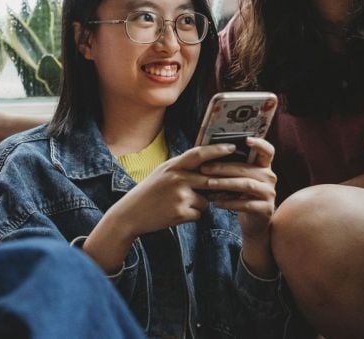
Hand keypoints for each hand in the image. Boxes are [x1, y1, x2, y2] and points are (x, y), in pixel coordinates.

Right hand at [110, 144, 239, 236]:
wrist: (130, 213)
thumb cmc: (149, 192)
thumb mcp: (162, 173)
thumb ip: (182, 167)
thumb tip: (207, 163)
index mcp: (173, 166)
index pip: (199, 154)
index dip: (217, 150)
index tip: (232, 147)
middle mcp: (177, 178)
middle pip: (210, 179)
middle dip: (218, 185)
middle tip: (222, 188)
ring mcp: (180, 195)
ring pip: (205, 200)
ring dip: (199, 204)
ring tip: (179, 204)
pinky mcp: (181, 212)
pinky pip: (198, 214)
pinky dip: (191, 215)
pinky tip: (175, 213)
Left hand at [198, 137, 276, 238]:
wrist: (254, 221)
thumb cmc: (242, 195)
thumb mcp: (241, 178)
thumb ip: (234, 165)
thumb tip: (210, 151)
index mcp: (264, 166)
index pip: (267, 151)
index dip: (259, 144)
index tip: (246, 139)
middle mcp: (270, 177)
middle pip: (246, 169)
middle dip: (223, 168)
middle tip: (204, 168)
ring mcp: (269, 193)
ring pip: (246, 185)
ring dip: (225, 183)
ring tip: (209, 184)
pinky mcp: (265, 209)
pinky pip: (245, 204)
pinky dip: (229, 202)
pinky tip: (216, 202)